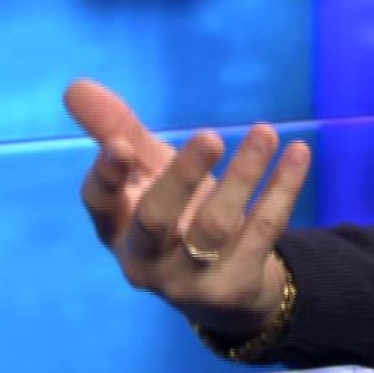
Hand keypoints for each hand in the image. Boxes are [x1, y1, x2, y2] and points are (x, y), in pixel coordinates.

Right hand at [64, 78, 310, 337]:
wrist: (225, 286)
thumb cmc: (175, 214)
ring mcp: (188, 280)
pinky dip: (282, 190)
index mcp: (116, 226)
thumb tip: (74, 86)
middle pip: (155, 221)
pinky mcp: (233, 286)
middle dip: (182, 177)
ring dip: (243, 176)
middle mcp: (144, 260)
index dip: (107, 175)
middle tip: (211, 135)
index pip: (100, 203)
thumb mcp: (147, 173)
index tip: (122, 144)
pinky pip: (261, 233)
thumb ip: (116, 130)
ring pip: (214, 228)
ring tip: (265, 132)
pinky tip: (298, 152)